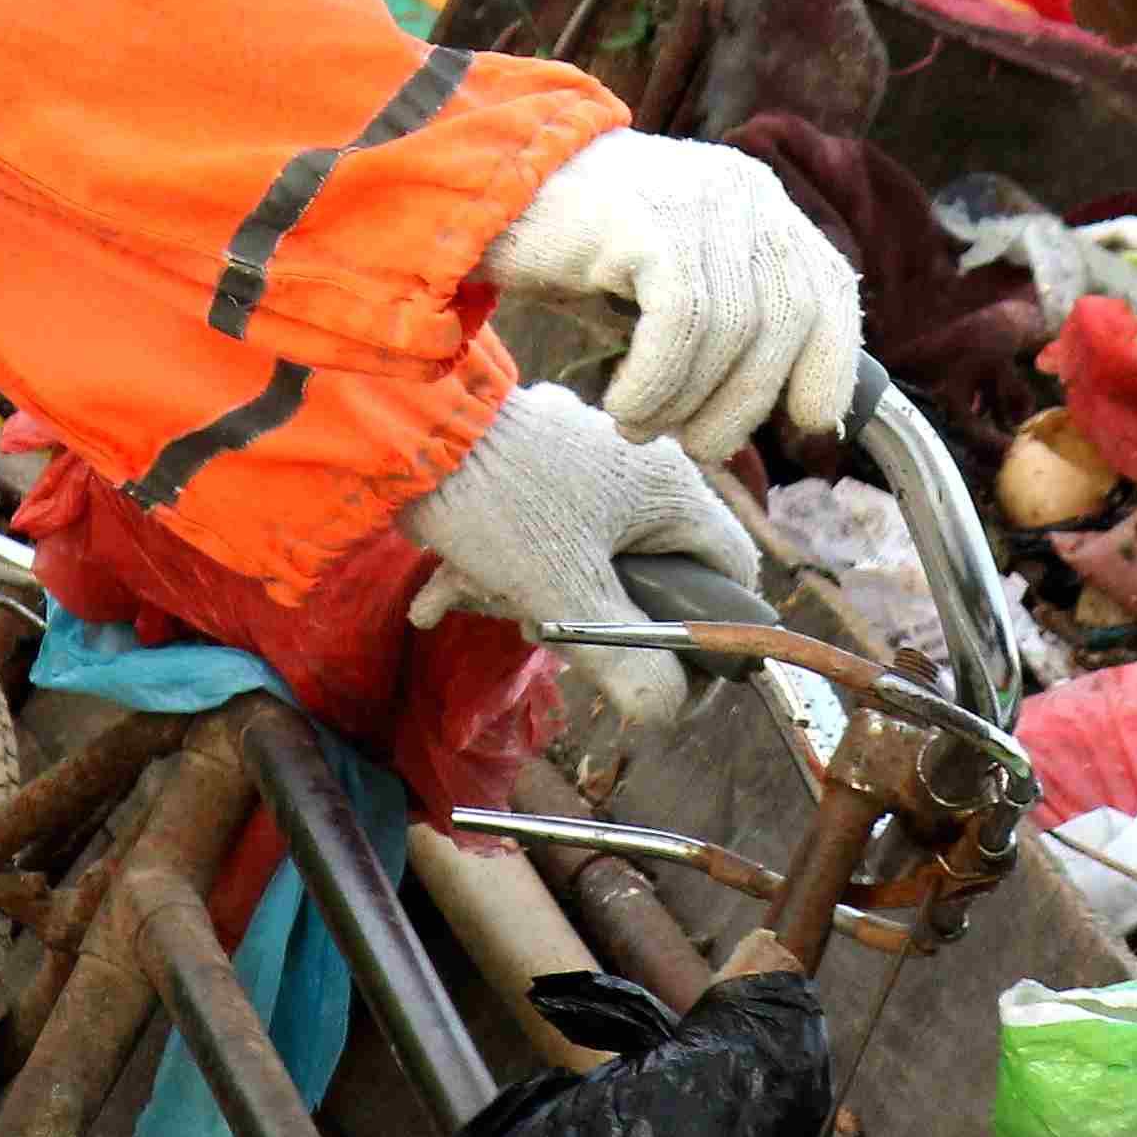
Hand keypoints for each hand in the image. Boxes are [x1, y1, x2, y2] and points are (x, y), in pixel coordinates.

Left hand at [398, 383, 763, 729]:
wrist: (405, 425)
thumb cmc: (500, 505)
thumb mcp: (567, 598)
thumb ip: (628, 664)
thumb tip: (670, 711)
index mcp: (670, 489)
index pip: (731, 573)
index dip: (712, 636)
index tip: (668, 677)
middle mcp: (638, 465)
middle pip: (649, 570)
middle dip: (596, 617)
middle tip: (547, 629)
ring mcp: (582, 456)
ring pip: (584, 553)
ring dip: (533, 592)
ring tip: (482, 596)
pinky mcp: (531, 457)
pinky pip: (534, 527)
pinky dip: (497, 562)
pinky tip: (440, 593)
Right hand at [479, 130, 867, 457]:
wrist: (484, 195)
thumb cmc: (579, 251)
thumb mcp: (670, 281)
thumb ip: (728, 324)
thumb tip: (784, 410)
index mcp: (757, 201)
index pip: (829, 284)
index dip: (832, 360)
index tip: (808, 421)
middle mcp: (740, 192)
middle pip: (788, 319)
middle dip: (748, 403)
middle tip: (699, 446)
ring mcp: (697, 200)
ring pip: (733, 331)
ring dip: (688, 401)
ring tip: (641, 427)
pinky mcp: (647, 220)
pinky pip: (681, 322)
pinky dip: (657, 382)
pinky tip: (624, 406)